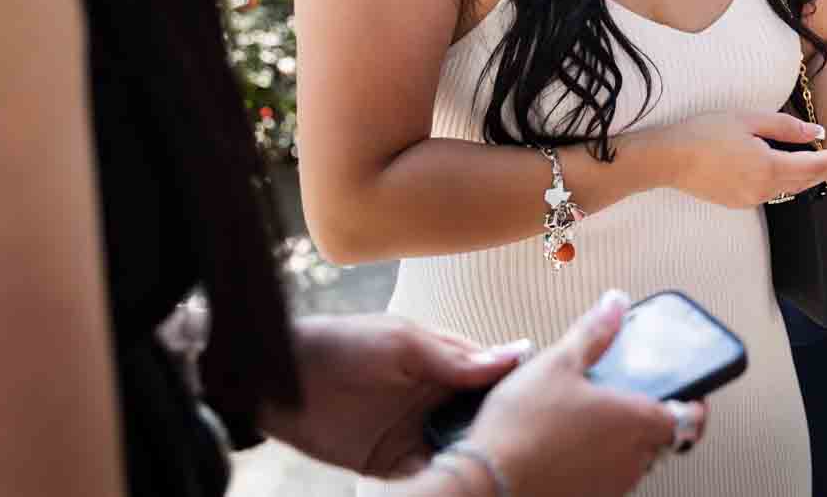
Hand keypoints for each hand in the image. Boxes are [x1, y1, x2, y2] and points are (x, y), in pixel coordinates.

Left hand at [259, 314, 530, 477]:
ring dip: (472, 465)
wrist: (282, 380)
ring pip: (459, 454)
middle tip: (521, 455)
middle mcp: (439, 401)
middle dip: (499, 438)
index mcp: (448, 364)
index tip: (545, 408)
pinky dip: (438, 487)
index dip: (520, 395)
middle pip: (484, 424)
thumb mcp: (403, 345)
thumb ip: (455, 358)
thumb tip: (517, 354)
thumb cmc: (345, 344)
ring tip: (492, 477)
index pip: (497, 381)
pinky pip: (424, 480)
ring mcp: (417, 433)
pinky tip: (452, 490)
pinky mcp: (391, 464)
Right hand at [462, 289, 705, 495]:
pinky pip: (606, 478)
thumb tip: (615, 303)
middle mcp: (632, 460)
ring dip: (621, 441)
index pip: (691, 419)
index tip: (691, 393)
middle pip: (661, 438)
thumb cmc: (520, 429)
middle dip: (648, 418)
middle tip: (625, 397)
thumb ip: (594, 331)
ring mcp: (611, 486)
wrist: (486, 485)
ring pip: (633, 460)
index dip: (695, 404)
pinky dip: (597, 461)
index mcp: (637, 422)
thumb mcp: (558, 362)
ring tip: (590, 419)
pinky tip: (567, 445)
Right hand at [649, 110, 826, 207]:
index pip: (817, 166)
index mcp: (769, 167)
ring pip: (791, 188)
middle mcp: (764, 189)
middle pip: (808, 181)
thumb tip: (817, 134)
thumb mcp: (747, 119)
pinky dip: (788, 180)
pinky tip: (790, 168)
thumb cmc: (704, 132)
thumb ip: (786, 127)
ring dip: (811, 175)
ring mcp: (751, 199)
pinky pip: (772, 192)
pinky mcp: (738, 202)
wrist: (667, 158)